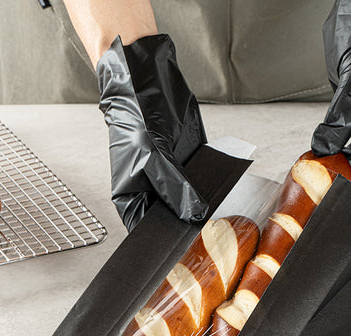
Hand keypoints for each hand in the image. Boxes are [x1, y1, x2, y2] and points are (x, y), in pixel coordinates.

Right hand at [97, 34, 207, 230]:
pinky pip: (202, 184)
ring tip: (214, 210)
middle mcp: (151, 192)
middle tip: (204, 226)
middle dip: (186, 223)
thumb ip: (175, 188)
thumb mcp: (153, 154)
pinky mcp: (189, 167)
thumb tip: (194, 213)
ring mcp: (171, 181)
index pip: (146, 229)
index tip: (182, 242)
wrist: (149, 78)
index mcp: (131, 197)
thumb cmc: (135, 113)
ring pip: (189, 204)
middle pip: (171, 219)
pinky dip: (211, 188)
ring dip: (201, 207)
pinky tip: (220, 189)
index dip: (163, 238)